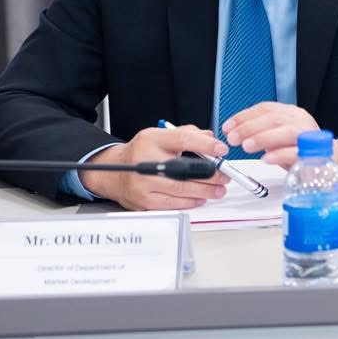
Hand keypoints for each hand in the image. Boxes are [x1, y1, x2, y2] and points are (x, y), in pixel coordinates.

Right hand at [80, 125, 228, 210]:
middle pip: (184, 169)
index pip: (182, 139)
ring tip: (218, 189)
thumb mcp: (161, 136)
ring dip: (204, 190)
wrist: (114, 171)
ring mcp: (143, 183)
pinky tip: (201, 198)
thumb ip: (187, 134)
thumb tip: (211, 139)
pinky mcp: (143, 201)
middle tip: (224, 176)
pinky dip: (190, 202)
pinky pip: (172, 204)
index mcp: (152, 140)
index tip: (221, 150)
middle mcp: (145, 161)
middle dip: (210, 174)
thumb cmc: (142, 152)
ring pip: (180, 189)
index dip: (205, 145)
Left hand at [222, 101, 337, 167]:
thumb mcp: (279, 136)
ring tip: (246, 146)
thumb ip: (261, 132)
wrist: (330, 159)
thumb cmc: (300, 148)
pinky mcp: (315, 154)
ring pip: (287, 131)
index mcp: (291, 113)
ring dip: (264, 138)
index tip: (228, 126)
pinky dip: (280, 154)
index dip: (244, 116)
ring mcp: (309, 136)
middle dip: (250, 127)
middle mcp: (300, 120)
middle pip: (274, 118)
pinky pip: (297, 151)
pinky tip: (267, 158)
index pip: (266, 108)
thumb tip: (235, 132)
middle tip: (233, 138)